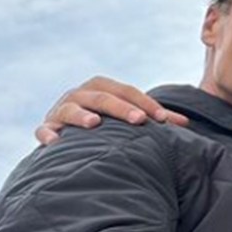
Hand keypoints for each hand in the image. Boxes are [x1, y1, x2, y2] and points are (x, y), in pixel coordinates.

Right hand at [35, 76, 189, 144]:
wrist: (68, 135)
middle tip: (140, 120)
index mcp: (102, 89)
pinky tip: (55, 142)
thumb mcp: (127, 117)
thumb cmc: (107, 125)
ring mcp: (61, 111)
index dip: (145, 102)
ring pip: (70, 108)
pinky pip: (44, 130)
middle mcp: (80, 95)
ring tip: (94, 124)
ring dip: (81, 115)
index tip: (164, 119)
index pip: (126, 91)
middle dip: (121, 108)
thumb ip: (154, 118)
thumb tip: (187, 124)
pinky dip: (48, 134)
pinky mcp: (47, 129)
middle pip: (101, 96)